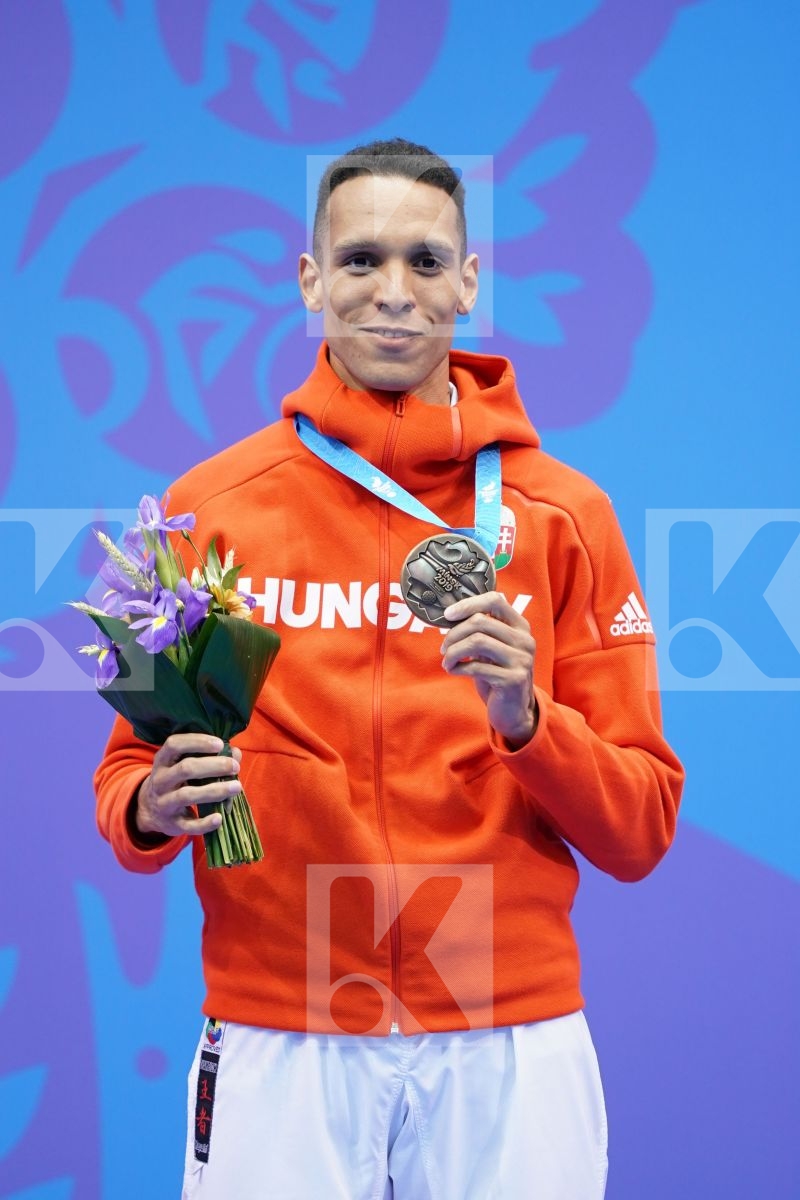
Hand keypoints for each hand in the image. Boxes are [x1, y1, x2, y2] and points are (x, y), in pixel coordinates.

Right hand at [135, 734, 242, 838]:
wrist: (150, 811)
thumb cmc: (176, 781)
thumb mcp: (183, 766)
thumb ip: (209, 757)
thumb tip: (235, 753)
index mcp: (162, 761)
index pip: (174, 744)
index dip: (197, 742)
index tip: (219, 744)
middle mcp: (160, 781)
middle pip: (185, 769)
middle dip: (213, 766)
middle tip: (235, 767)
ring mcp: (164, 803)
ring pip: (187, 795)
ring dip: (214, 790)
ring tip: (237, 787)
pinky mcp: (172, 824)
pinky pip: (188, 825)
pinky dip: (204, 823)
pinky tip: (219, 818)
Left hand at [440, 591, 536, 745]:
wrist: (513, 709)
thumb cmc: (497, 673)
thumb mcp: (492, 648)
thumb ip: (481, 630)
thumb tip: (451, 613)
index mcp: (520, 626)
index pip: (495, 601)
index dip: (468, 604)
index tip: (448, 615)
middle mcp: (524, 640)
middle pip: (480, 622)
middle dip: (454, 634)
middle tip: (443, 647)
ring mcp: (521, 660)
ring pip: (476, 642)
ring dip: (453, 651)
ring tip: (446, 660)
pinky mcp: (513, 679)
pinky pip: (476, 666)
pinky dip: (458, 667)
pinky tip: (454, 671)